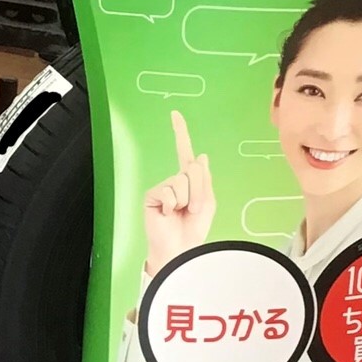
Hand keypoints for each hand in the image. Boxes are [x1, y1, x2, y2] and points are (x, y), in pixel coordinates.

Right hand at [142, 110, 214, 276]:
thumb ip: (204, 178)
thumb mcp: (208, 202)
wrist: (180, 248)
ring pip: (182, 181)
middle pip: (193, 169)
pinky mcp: (152, 194)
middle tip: (195, 208)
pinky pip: (169, 191)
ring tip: (182, 212)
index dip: (180, 132)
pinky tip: (168, 214)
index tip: (174, 114)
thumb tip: (200, 156)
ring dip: (188, 199)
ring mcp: (163, 187)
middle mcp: (175, 180)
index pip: (184, 151)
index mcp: (189, 180)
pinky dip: (173, 205)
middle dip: (200, 189)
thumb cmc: (194, 229)